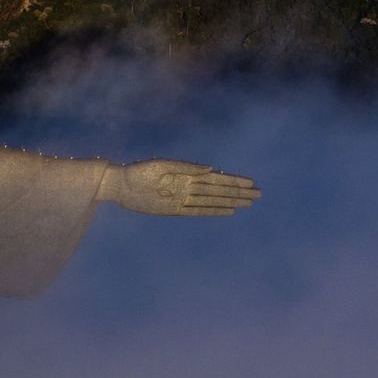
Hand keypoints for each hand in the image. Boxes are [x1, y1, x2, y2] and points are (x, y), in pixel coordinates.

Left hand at [101, 159, 259, 216]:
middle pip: (218, 190)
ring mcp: (182, 198)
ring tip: (248, 203)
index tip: (252, 183)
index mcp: (186, 173)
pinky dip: (213, 211)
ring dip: (230, 201)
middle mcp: (188, 186)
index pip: (216, 178)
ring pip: (212, 201)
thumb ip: (186, 167)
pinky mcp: (174, 210)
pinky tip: (228, 211)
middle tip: (259, 194)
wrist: (118, 186)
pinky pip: (198, 211)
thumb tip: (211, 169)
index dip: (234, 181)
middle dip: (238, 192)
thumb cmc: (137, 172)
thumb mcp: (161, 166)